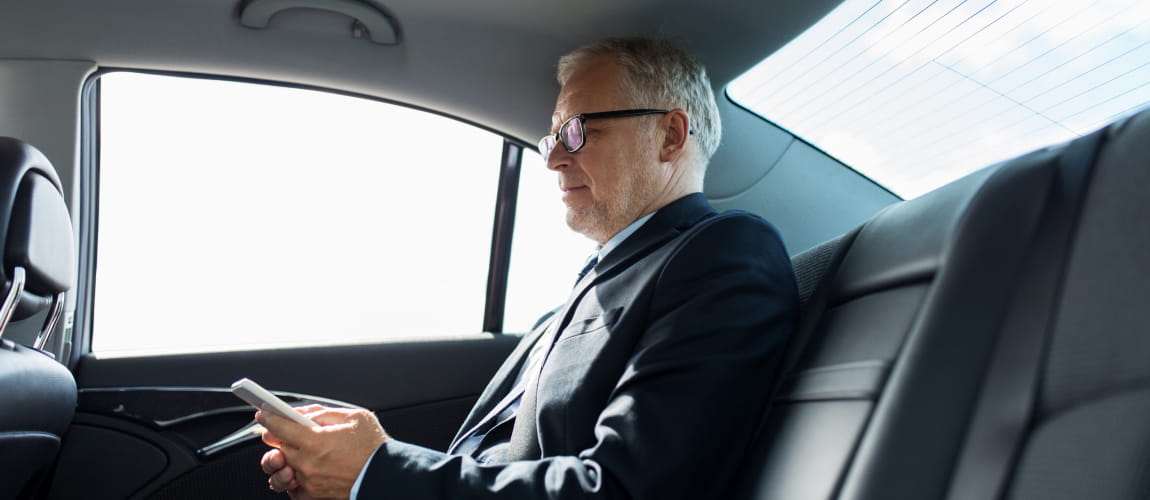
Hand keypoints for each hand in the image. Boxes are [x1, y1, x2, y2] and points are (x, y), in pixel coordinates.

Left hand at [258, 405, 389, 499]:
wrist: (386, 476)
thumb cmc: (374, 448)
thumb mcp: (354, 417)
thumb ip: (323, 413)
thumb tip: (301, 413)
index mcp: (315, 441)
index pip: (279, 427)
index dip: (269, 418)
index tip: (264, 413)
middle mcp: (307, 464)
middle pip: (278, 448)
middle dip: (278, 437)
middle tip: (284, 431)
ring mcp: (309, 482)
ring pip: (282, 469)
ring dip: (284, 459)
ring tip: (294, 453)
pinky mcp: (313, 496)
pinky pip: (293, 487)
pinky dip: (294, 478)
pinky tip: (302, 470)